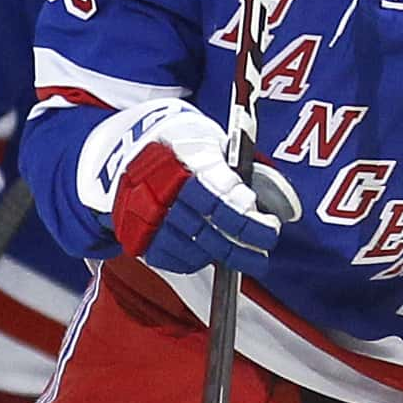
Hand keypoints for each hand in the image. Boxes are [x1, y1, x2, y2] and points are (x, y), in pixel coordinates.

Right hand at [74, 99, 297, 277]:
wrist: (127, 147)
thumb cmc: (181, 144)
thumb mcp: (210, 142)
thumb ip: (238, 172)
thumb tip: (275, 205)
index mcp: (180, 163)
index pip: (219, 201)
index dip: (246, 220)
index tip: (270, 228)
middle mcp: (159, 192)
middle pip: (206, 229)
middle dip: (240, 246)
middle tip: (263, 253)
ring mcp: (144, 216)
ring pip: (189, 248)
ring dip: (222, 256)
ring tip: (246, 257)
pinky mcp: (135, 234)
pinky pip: (168, 257)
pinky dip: (193, 260)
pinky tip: (211, 255)